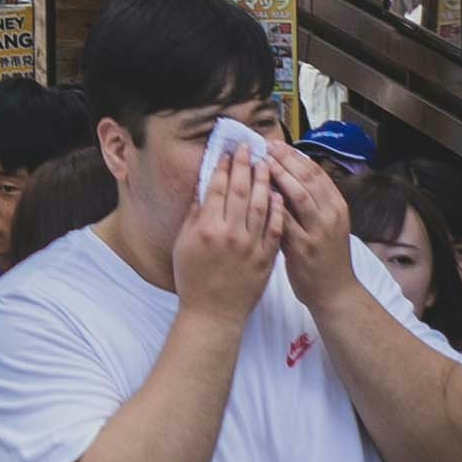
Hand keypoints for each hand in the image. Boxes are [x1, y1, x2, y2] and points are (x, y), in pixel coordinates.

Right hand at [172, 142, 283, 323]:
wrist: (213, 314)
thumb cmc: (193, 279)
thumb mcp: (184, 244)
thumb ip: (194, 214)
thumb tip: (204, 188)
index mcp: (207, 228)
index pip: (218, 188)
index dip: (224, 166)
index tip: (229, 151)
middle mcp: (230, 234)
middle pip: (241, 190)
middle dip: (245, 165)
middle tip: (249, 147)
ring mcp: (251, 246)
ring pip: (261, 205)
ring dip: (264, 181)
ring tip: (266, 163)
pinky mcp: (265, 258)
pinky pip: (274, 228)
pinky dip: (276, 209)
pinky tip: (277, 194)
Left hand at [261, 142, 353, 299]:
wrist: (335, 291)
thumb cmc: (326, 256)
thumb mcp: (327, 224)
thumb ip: (312, 202)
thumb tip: (287, 173)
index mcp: (337, 206)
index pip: (316, 172)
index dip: (296, 156)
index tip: (277, 143)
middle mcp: (331, 216)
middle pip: (308, 179)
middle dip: (286, 159)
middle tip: (266, 145)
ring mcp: (319, 232)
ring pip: (300, 196)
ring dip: (280, 176)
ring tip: (262, 162)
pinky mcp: (304, 249)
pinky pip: (286, 222)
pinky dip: (273, 206)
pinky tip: (259, 195)